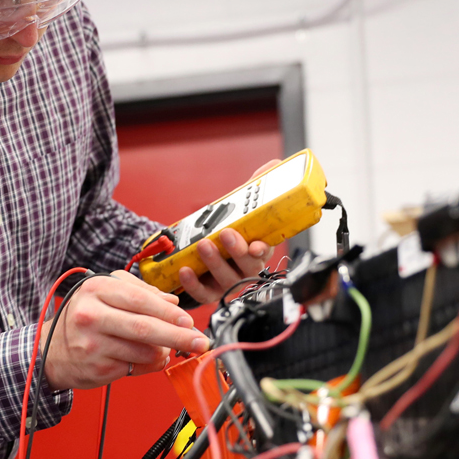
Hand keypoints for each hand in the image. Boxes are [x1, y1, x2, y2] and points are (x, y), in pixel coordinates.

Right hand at [43, 270, 210, 389]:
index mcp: (96, 290)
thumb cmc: (84, 317)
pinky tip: (148, 357)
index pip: (140, 300)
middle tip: (199, 341)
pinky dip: (149, 363)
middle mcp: (91, 316)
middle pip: (144, 328)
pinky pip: (135, 367)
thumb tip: (173, 300)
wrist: (52, 350)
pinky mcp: (97, 368)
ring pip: (143, 350)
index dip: (168, 311)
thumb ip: (140, 291)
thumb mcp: (106, 292)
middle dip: (178, 336)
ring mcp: (93, 344)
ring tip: (164, 346)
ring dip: (162, 350)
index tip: (188, 320)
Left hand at [179, 159, 280, 304]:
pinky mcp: (209, 291)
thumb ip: (256, 186)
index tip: (257, 246)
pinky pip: (203, 294)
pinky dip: (194, 284)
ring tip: (203, 244)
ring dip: (214, 263)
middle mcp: (246, 269)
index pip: (266, 251)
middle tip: (225, 234)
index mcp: (259, 249)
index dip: (262, 250)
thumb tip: (273, 164)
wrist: (200, 248)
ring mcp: (228, 282)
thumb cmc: (228, 227)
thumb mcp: (242, 205)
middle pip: (248, 267)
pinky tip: (185, 270)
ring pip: (226, 280)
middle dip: (237, 252)